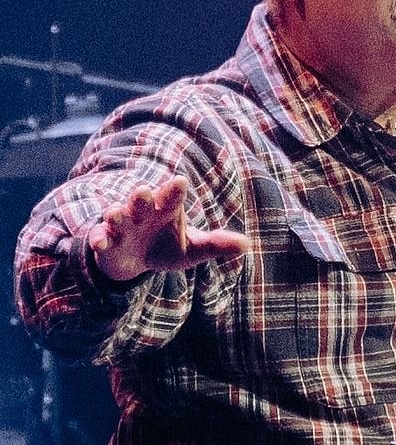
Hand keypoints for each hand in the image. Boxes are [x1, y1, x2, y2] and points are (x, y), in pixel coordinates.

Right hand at [88, 175, 250, 281]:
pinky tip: (101, 243)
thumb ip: (216, 244)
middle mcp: (142, 212)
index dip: (174, 190)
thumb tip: (246, 244)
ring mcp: (122, 226)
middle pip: (141, 200)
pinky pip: (99, 238)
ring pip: (116, 215)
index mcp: (166, 209)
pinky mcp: (105, 241)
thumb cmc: (166, 247)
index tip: (180, 181)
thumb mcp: (192, 250)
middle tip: (143, 192)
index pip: (172, 196)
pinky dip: (99, 239)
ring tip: (115, 213)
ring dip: (115, 214)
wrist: (135, 262)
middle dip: (141, 197)